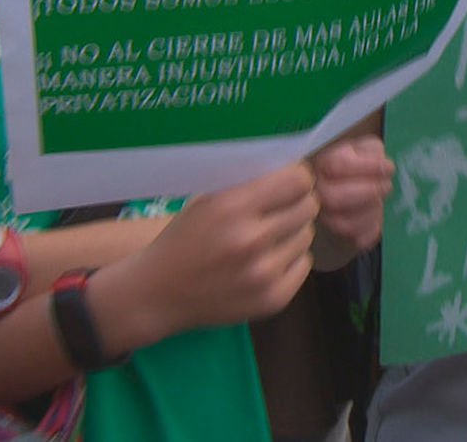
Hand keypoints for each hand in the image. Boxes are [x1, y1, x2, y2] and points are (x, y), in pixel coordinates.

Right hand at [97, 163, 318, 344]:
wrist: (158, 293)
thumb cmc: (185, 238)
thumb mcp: (208, 199)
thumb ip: (249, 183)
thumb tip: (297, 166)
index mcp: (232, 207)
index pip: (298, 181)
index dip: (296, 178)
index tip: (288, 182)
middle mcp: (251, 241)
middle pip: (308, 207)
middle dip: (295, 204)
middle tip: (277, 210)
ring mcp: (264, 274)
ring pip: (307, 235)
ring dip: (291, 233)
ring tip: (265, 238)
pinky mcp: (273, 299)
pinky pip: (304, 263)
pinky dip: (290, 259)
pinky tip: (265, 260)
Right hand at [311, 135, 394, 262]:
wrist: (356, 187)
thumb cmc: (360, 165)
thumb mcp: (365, 148)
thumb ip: (371, 151)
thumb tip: (380, 165)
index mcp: (321, 164)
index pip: (336, 165)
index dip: (367, 167)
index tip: (388, 167)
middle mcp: (316, 192)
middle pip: (334, 198)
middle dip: (368, 191)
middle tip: (387, 185)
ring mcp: (324, 217)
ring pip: (344, 224)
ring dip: (371, 211)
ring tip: (380, 200)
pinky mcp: (339, 238)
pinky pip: (357, 240)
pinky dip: (373, 228)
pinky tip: (377, 216)